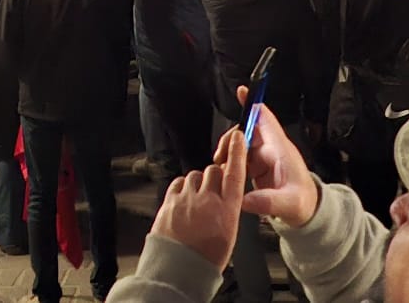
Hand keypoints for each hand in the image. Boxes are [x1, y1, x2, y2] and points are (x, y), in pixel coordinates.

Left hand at [150, 130, 247, 269]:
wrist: (177, 271)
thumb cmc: (205, 259)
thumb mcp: (228, 236)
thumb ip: (227, 211)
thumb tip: (224, 198)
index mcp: (227, 210)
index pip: (235, 173)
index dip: (237, 152)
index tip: (238, 137)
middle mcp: (208, 200)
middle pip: (213, 170)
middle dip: (214, 175)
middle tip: (211, 190)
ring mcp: (187, 199)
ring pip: (195, 176)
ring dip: (197, 183)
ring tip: (195, 203)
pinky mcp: (169, 201)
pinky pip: (178, 183)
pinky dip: (182, 188)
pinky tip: (183, 201)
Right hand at [234, 87, 317, 226]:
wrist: (308, 212)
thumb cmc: (303, 203)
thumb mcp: (289, 204)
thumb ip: (268, 201)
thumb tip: (244, 200)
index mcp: (280, 150)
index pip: (266, 120)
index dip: (253, 105)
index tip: (241, 91)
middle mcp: (271, 150)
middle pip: (247, 131)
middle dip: (231, 138)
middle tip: (220, 155)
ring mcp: (264, 158)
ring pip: (241, 144)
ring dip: (229, 151)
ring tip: (220, 165)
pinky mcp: (258, 169)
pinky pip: (241, 159)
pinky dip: (231, 162)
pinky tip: (225, 173)